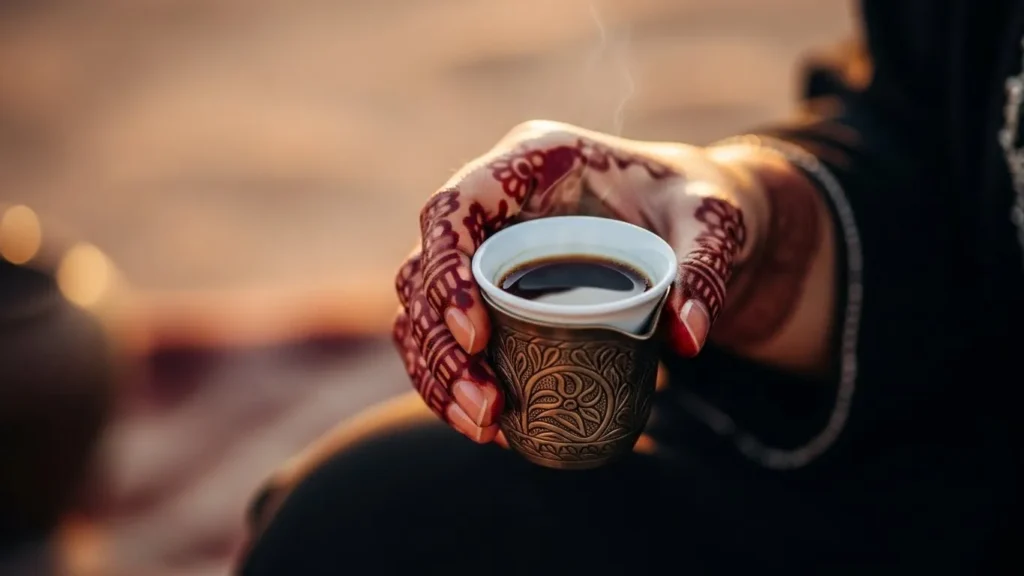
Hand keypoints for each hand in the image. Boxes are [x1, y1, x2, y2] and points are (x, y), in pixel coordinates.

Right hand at [392, 121, 825, 442]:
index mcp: (534, 159)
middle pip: (424, 267)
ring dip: (438, 372)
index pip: (457, 206)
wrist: (695, 222)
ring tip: (484, 428)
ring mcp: (488, 246)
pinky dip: (451, 380)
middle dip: (441, 346)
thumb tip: (685, 338)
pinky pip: (444, 335)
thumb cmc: (697, 205)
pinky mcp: (492, 288)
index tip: (478, 336)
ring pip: (421, 307)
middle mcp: (497, 202)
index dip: (448, 271)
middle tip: (485, 409)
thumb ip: (704, 269)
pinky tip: (486, 427)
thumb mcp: (714, 223)